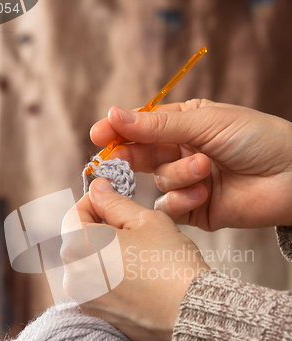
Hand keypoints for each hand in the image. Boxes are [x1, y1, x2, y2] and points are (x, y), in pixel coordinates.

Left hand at [61, 178, 209, 340]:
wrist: (190, 312)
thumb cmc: (170, 262)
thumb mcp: (145, 220)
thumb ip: (115, 202)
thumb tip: (97, 189)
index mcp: (79, 247)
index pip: (75, 212)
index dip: (95, 200)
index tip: (115, 197)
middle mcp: (73, 276)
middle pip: (80, 239)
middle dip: (102, 227)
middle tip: (133, 225)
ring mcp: (84, 298)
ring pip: (90, 262)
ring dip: (107, 251)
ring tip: (140, 251)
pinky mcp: (98, 314)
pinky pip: (98, 284)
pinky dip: (112, 274)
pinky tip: (139, 273)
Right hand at [90, 99, 291, 230]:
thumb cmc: (257, 139)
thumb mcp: (207, 122)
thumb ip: (159, 126)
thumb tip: (115, 115)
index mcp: (187, 125)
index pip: (144, 127)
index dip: (120, 130)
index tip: (99, 134)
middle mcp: (184, 153)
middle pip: (143, 156)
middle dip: (133, 157)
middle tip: (120, 159)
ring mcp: (189, 183)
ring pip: (160, 182)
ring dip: (179, 175)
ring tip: (206, 168)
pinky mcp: (195, 210)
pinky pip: (170, 207)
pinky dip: (182, 200)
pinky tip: (203, 193)